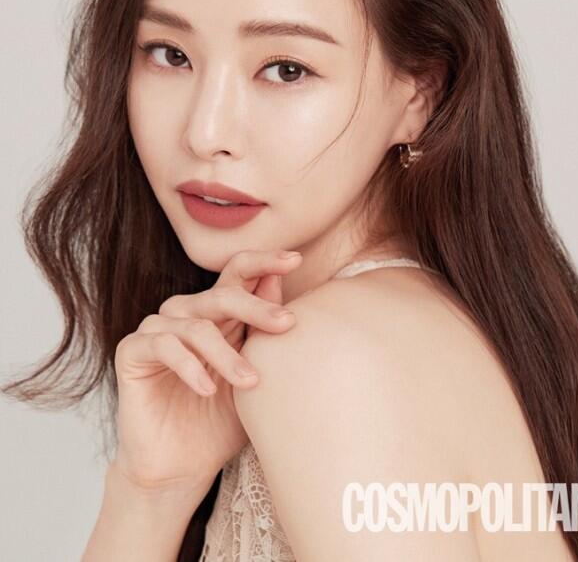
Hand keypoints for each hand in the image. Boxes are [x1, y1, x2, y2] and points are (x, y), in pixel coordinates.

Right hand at [112, 248, 301, 493]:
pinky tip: (208, 390)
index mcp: (218, 314)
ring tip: (251, 383)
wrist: (181, 468)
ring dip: (227, 354)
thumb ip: (261, 333)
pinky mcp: (132, 351)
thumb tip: (279, 281)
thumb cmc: (220, 422)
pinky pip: (164, 345)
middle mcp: (187, 314)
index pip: (239, 273)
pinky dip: (190, 366)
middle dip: (257, 307)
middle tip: (286, 325)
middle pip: (223, 294)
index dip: (265, 261)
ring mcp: (158, 329)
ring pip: (197, 325)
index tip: (295, 259)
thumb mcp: (253, 376)